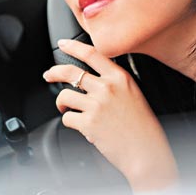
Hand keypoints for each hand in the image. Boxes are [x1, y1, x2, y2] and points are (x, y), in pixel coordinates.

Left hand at [43, 39, 179, 191]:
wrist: (146, 152)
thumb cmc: (142, 126)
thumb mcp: (133, 93)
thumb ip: (114, 82)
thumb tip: (90, 78)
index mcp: (119, 77)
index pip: (91, 53)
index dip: (73, 46)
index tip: (62, 44)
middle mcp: (107, 88)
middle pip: (71, 71)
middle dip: (54, 72)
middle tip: (49, 74)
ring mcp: (97, 105)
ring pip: (65, 95)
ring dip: (62, 102)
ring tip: (67, 108)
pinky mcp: (89, 123)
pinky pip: (67, 118)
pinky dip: (69, 121)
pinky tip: (78, 124)